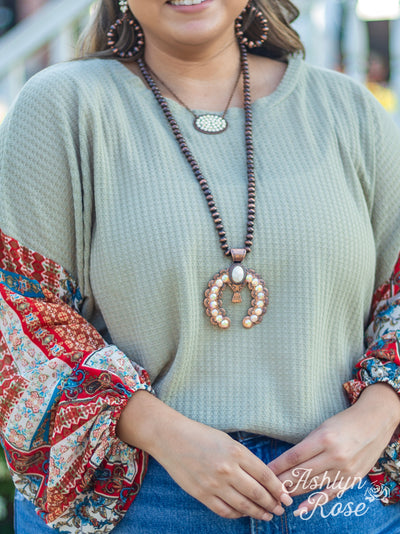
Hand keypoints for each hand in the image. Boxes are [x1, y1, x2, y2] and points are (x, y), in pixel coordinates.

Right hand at [117, 391, 291, 520]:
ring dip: (258, 512)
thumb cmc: (200, 435)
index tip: (286, 496)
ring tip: (267, 515)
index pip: (265, 476)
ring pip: (243, 506)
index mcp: (236, 452)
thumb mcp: (227, 440)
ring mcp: (214, 484)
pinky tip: (244, 513)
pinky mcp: (202, 494)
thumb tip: (262, 477)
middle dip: (272, 503)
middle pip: (257, 493)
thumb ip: (244, 458)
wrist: (171, 438)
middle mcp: (228, 470)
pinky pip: (225, 511)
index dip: (278, 489)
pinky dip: (237, 514)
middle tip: (280, 509)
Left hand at [267, 383, 399, 513]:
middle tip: (267, 486)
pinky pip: (330, 494)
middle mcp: (334, 456)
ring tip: (278, 495)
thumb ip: (308, 444)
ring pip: (312, 484)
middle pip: (301, 473)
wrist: (374, 422)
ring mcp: (344, 469)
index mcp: (324, 439)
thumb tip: (288, 461)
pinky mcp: (352, 479)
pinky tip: (300, 509)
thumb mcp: (323, 427)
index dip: (278, 465)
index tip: (266, 470)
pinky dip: (314, 503)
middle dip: (282, 481)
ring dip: (293, 491)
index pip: (294, 456)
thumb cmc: (345, 422)